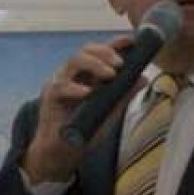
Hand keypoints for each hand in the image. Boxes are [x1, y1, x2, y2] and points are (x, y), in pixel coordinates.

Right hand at [22, 35, 143, 182]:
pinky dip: (75, 88)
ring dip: (94, 64)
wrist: (62, 153)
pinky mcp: (49, 97)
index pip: (99, 52)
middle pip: (85, 51)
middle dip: (105, 52)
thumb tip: (143, 78)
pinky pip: (61, 86)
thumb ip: (124, 96)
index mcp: (87, 75)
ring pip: (73, 61)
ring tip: (110, 74)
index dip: (114, 44)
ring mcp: (60, 83)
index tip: (131, 41)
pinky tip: (87, 93)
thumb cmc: (85, 130)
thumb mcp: (110, 112)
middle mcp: (73, 74)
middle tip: (120, 63)